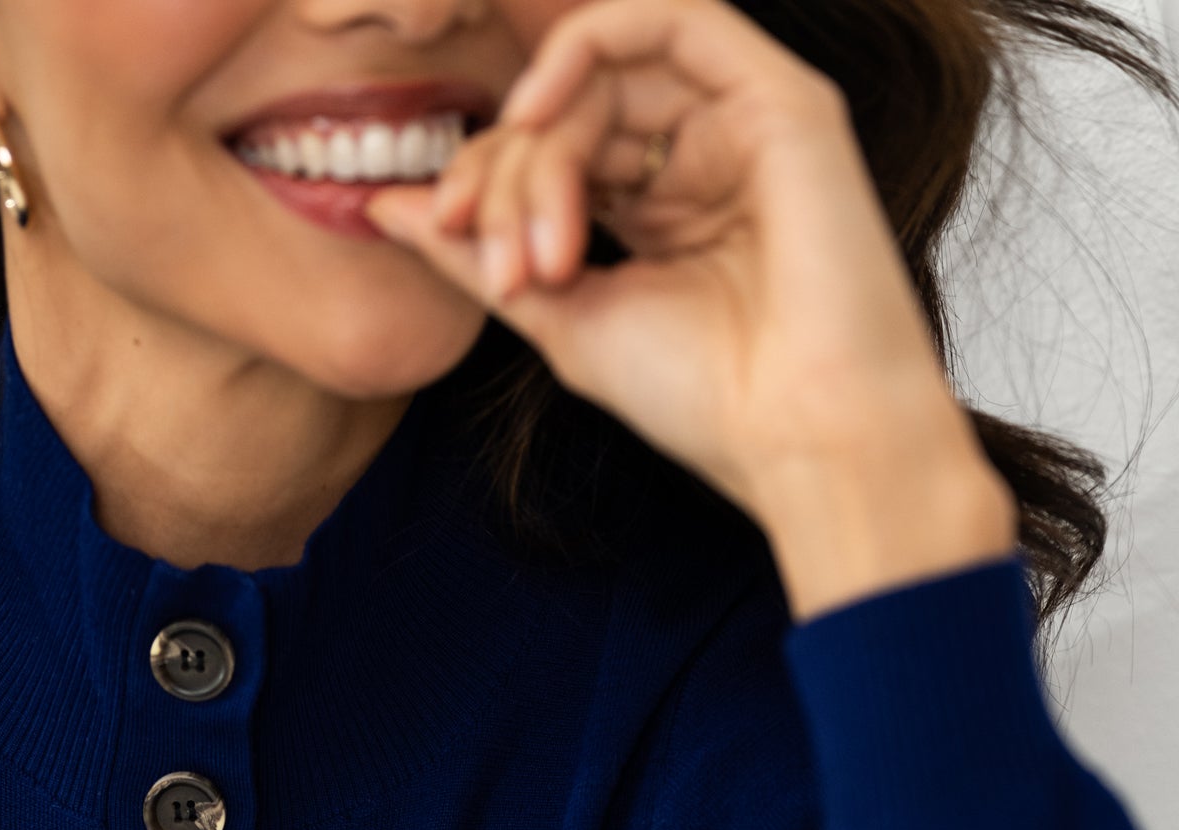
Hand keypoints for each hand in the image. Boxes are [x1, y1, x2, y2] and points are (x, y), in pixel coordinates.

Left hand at [367, 0, 1018, 617]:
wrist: (798, 435)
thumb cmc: (702, 397)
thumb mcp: (558, 315)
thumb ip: (473, 253)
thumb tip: (384, 205)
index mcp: (657, 207)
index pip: (548, 148)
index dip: (483, 179)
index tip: (444, 237)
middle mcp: (701, 156)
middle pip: (568, 108)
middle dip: (506, 174)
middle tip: (497, 264)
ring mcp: (743, 121)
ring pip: (606, 71)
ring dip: (541, 143)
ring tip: (538, 243)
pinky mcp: (782, 99)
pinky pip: (673, 18)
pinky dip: (590, 42)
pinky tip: (538, 107)